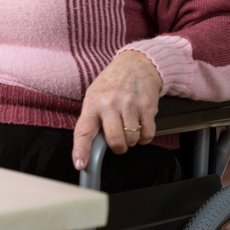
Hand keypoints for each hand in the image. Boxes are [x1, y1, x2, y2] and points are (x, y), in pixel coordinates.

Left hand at [72, 50, 161, 170]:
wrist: (135, 64)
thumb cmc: (112, 83)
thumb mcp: (94, 96)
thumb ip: (93, 118)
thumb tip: (91, 145)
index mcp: (92, 103)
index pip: (84, 130)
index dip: (81, 150)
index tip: (81, 164)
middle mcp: (109, 104)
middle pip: (115, 140)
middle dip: (118, 147)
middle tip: (118, 142)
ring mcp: (129, 104)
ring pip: (132, 139)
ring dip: (132, 140)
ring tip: (129, 127)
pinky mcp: (147, 106)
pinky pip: (148, 134)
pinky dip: (145, 137)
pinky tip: (140, 126)